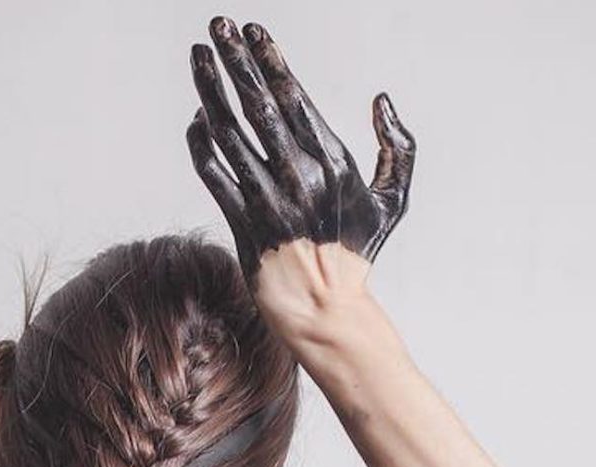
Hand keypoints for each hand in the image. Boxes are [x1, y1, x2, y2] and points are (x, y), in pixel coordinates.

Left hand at [184, 16, 415, 280]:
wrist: (323, 309)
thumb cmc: (355, 252)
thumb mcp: (393, 199)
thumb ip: (398, 148)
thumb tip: (382, 101)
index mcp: (333, 162)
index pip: (295, 98)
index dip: (271, 60)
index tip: (252, 31)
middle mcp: (297, 176)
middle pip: (257, 105)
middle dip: (235, 60)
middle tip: (217, 25)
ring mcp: (266, 200)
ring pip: (228, 133)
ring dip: (210, 90)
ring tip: (198, 56)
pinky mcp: (240, 222)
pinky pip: (213, 173)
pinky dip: (200, 142)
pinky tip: (197, 117)